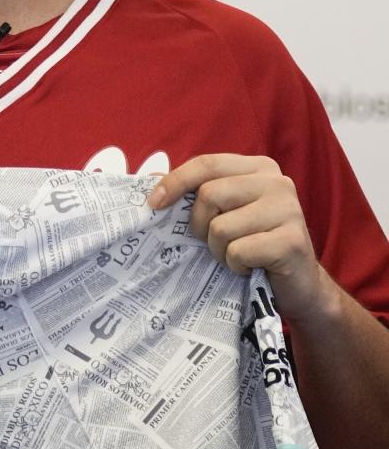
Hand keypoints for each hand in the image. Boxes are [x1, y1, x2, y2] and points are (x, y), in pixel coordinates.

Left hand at [147, 153, 322, 321]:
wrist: (297, 285)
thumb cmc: (254, 245)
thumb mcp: (225, 213)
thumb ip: (195, 192)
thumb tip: (151, 179)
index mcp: (259, 168)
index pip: (207, 163)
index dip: (176, 181)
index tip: (154, 204)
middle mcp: (277, 182)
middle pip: (209, 194)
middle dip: (200, 225)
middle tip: (213, 241)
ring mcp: (288, 210)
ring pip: (220, 227)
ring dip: (219, 251)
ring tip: (237, 256)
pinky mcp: (291, 241)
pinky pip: (238, 251)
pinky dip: (236, 266)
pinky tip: (252, 267)